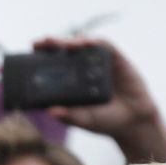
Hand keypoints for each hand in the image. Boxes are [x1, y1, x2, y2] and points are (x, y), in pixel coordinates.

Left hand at [33, 37, 165, 163]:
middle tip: (41, 42)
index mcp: (71, 80)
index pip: (53, 63)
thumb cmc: (104, 121)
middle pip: (65, 50)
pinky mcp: (116, 59)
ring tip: (64, 44)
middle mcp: (83, 68)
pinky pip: (105, 46)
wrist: (133, 123)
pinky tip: (87, 43)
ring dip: (72, 41)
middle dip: (52, 44)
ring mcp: (99, 62)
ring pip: (83, 45)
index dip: (42, 55)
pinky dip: (95, 42)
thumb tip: (51, 112)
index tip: (32, 50)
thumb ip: (69, 116)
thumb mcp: (84, 120)